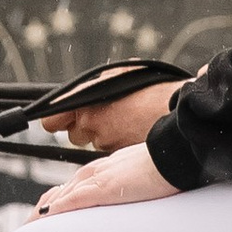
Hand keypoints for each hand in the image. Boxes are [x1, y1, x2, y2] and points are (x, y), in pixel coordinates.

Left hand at [35, 143, 177, 216]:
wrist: (174, 153)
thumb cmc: (165, 166)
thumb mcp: (141, 179)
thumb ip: (129, 189)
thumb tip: (129, 200)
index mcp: (101, 170)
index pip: (69, 189)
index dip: (53, 204)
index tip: (45, 219)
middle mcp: (92, 172)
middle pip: (57, 194)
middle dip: (40, 213)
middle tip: (28, 230)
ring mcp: (96, 179)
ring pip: (59, 199)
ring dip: (42, 216)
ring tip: (28, 231)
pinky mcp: (102, 188)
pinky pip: (71, 201)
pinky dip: (56, 212)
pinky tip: (44, 222)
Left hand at [48, 77, 177, 155]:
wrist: (181, 111)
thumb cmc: (154, 90)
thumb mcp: (119, 76)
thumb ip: (93, 85)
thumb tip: (80, 90)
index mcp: (84, 101)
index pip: (51, 122)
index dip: (58, 120)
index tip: (64, 119)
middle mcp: (91, 123)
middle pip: (75, 135)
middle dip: (87, 129)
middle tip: (107, 118)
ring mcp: (105, 141)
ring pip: (95, 144)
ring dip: (106, 137)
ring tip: (127, 124)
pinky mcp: (119, 156)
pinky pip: (111, 153)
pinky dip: (119, 145)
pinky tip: (134, 133)